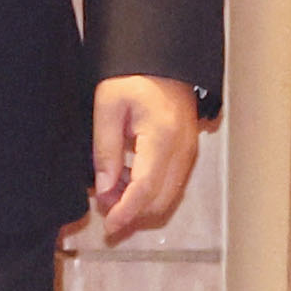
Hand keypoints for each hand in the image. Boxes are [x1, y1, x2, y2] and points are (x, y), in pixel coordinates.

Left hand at [84, 75, 201, 243]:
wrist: (163, 64)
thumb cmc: (133, 79)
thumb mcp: (108, 109)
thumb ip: (106, 149)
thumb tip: (104, 187)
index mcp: (162, 138)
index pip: (146, 187)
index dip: (127, 211)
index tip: (110, 226)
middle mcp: (182, 150)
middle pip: (160, 198)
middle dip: (131, 210)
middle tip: (101, 205)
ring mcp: (189, 152)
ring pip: (167, 194)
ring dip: (138, 201)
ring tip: (107, 190)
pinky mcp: (187, 152)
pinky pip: (170, 182)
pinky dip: (147, 190)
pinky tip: (123, 179)